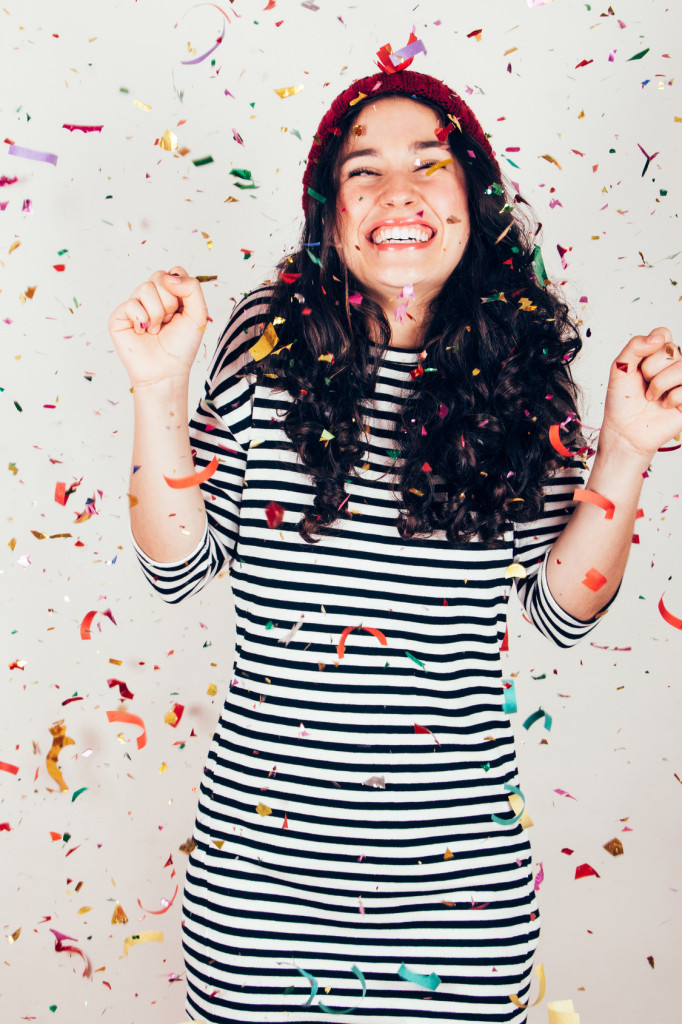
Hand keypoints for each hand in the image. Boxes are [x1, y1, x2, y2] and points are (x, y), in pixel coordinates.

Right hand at [107, 266, 208, 389]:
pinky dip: (142, 320)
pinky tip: (143, 333)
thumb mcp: (198, 314)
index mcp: (170, 294)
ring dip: (157, 313)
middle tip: (169, 322)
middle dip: (171, 302)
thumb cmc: (181, 346)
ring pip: (146, 288)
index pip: (174, 272)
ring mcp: (134, 305)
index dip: (181, 287)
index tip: (183, 309)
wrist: (166, 371)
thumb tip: (169, 276)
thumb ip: (192, 288)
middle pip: (160, 276)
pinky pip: (131, 304)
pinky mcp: (119, 316)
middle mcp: (151, 297)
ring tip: (156, 330)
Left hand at [599, 327, 681, 459]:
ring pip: (681, 368)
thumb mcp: (620, 368)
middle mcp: (673, 365)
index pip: (663, 334)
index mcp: (656, 354)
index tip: (639, 364)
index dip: (651, 346)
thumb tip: (659, 337)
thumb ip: (635, 346)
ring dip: (659, 384)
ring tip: (651, 397)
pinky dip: (671, 399)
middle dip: (650, 370)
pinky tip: (664, 406)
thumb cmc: (622, 401)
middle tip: (644, 384)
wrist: (625, 430)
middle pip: (671, 350)